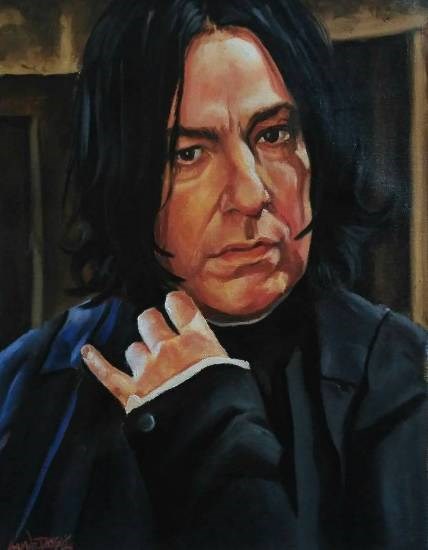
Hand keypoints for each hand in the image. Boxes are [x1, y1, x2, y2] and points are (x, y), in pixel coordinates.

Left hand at [80, 291, 227, 407]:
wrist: (208, 436)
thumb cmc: (228, 404)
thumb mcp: (234, 374)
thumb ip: (217, 358)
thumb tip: (211, 356)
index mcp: (197, 341)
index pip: (180, 307)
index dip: (176, 303)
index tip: (175, 304)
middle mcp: (168, 348)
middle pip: (149, 321)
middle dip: (152, 324)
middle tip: (159, 333)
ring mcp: (146, 370)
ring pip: (133, 348)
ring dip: (140, 354)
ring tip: (149, 364)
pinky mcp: (130, 393)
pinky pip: (107, 373)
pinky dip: (96, 362)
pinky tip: (86, 351)